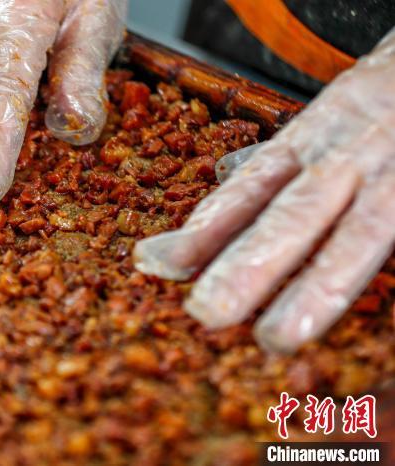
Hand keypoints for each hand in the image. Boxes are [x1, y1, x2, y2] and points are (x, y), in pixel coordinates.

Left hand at [134, 28, 394, 353]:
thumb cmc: (379, 104)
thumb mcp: (321, 119)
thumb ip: (276, 159)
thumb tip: (223, 177)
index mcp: (312, 137)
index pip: (249, 188)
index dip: (204, 229)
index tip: (156, 263)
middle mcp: (348, 156)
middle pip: (292, 214)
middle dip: (247, 266)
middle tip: (204, 312)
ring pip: (356, 235)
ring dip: (314, 291)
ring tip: (275, 338)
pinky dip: (356, 274)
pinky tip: (327, 316)